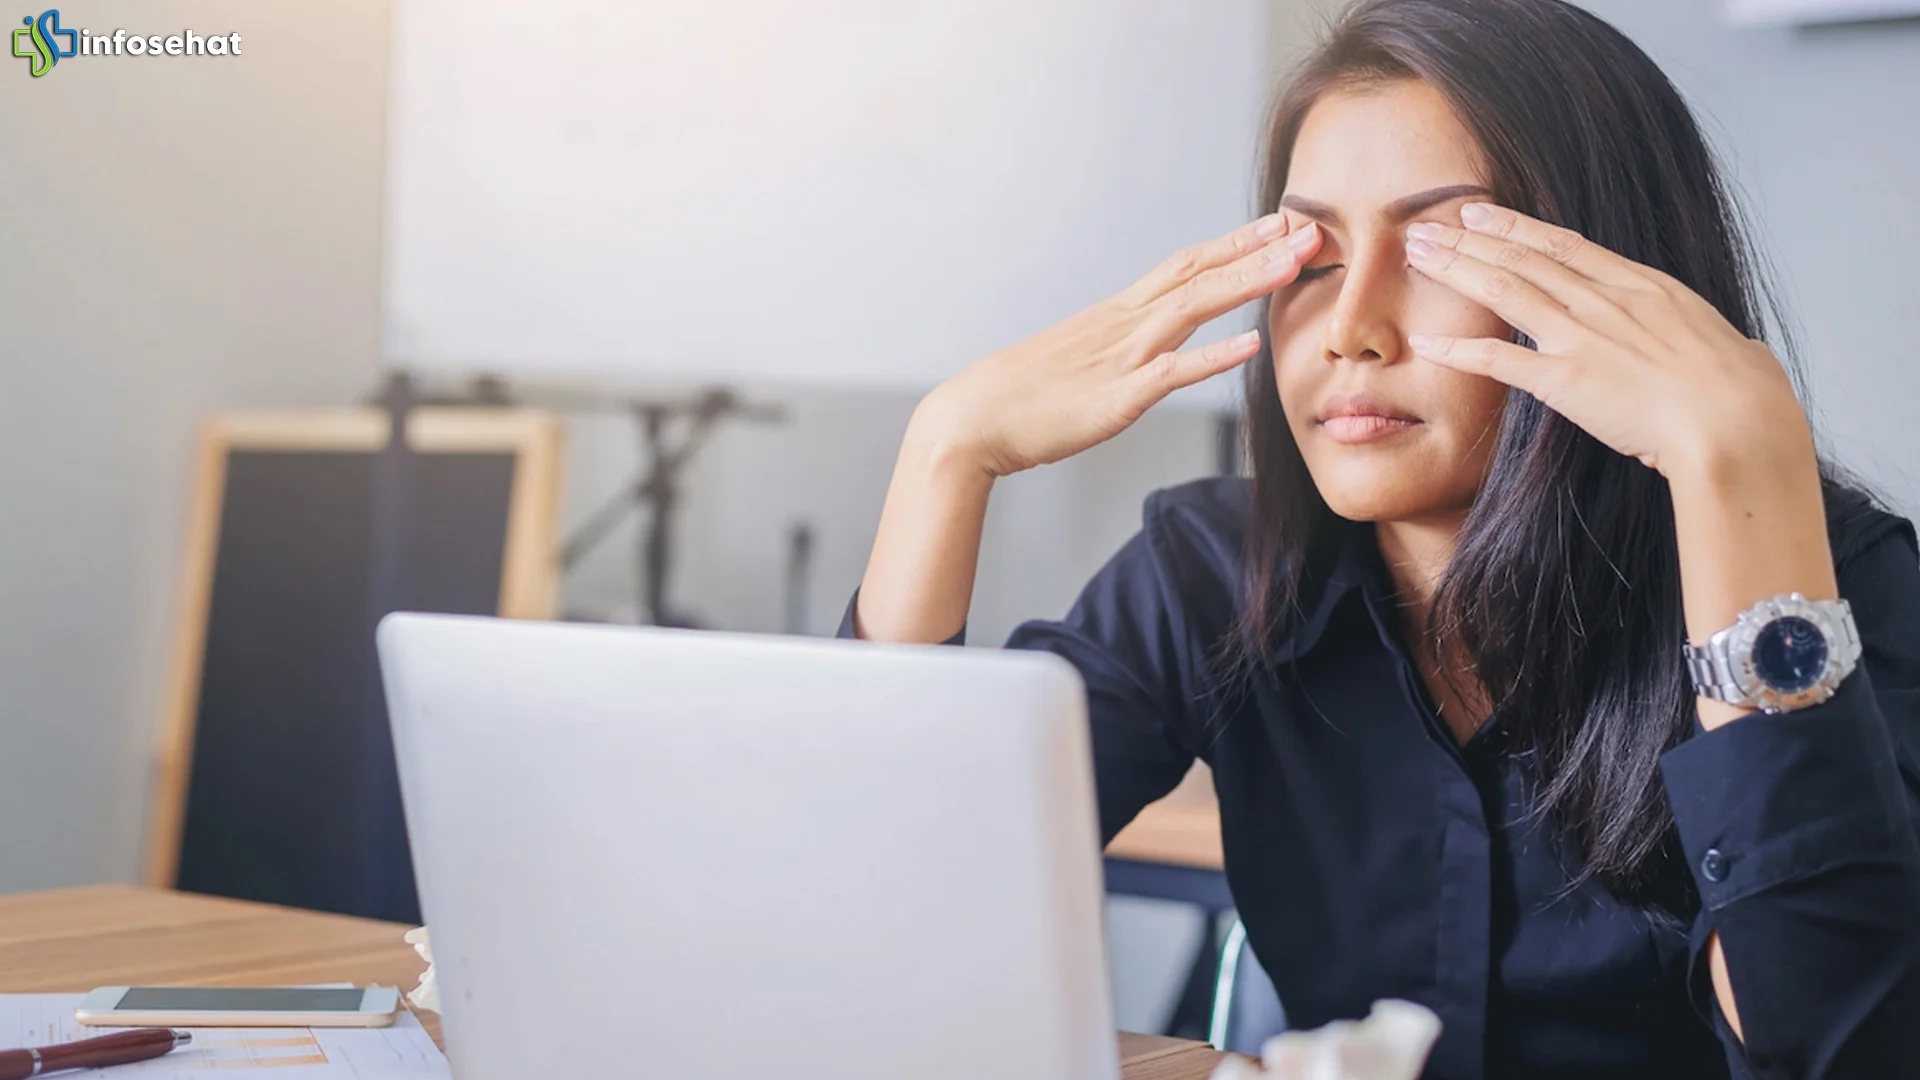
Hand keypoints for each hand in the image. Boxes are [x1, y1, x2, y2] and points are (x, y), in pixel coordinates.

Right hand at [920, 215, 1323, 477]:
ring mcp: (1119, 358)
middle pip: (1198, 273)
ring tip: (1294, 265)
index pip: (1184, 266)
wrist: (970, 420)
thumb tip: (1146, 349)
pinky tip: (1250, 344)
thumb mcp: (1076, 362)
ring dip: (1246, 283)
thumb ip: (1115, 350)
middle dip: (1256, 249)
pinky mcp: (1115, 399)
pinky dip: (1213, 357)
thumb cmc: (1018, 398)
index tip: (1276, 225)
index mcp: (1115, 316)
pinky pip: (1171, 373)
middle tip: (1310, 227)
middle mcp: (1122, 326)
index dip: (1233, 244)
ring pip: (1192, 308)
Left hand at [1400, 203, 1811, 480]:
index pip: (1566, 247)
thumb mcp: (1736, 353)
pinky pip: (1499, 362)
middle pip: (1523, 259)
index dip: (1517, 228)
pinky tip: (1427, 343)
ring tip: (1417, 256)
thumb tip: (1743, 355)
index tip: (1481, 214)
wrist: (1738, 422)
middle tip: (1425, 227)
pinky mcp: (1566, 380)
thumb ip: (1722, 348)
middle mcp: (1607, 302)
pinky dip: (1460, 351)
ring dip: (1456, 271)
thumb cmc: (1749, 396)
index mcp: (1647, 288)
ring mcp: (1583, 337)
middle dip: (1469, 241)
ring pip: (1504, 291)